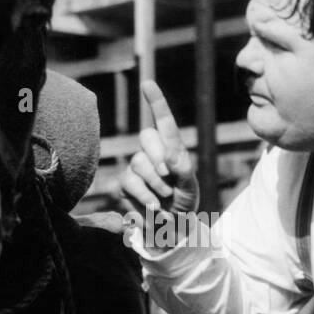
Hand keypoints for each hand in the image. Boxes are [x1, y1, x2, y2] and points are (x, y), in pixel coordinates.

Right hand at [119, 79, 198, 216]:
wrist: (170, 231)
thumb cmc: (183, 205)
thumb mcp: (191, 187)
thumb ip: (183, 168)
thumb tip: (169, 154)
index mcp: (170, 148)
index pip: (163, 121)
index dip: (156, 101)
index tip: (147, 83)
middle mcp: (150, 154)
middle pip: (147, 137)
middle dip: (160, 157)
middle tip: (169, 177)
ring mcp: (134, 169)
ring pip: (138, 162)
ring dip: (155, 184)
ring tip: (165, 199)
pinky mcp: (122, 186)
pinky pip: (129, 182)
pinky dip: (145, 197)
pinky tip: (154, 208)